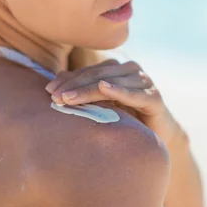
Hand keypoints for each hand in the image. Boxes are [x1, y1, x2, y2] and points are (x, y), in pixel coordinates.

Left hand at [45, 59, 180, 144]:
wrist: (158, 137)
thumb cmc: (126, 120)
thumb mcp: (101, 106)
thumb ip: (83, 92)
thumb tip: (54, 83)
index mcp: (116, 69)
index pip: (88, 71)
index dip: (68, 79)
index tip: (48, 90)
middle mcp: (130, 70)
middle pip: (97, 75)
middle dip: (74, 86)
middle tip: (55, 98)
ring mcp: (144, 82)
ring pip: (111, 83)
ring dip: (88, 90)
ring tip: (68, 99)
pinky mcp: (154, 97)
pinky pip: (134, 94)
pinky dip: (119, 91)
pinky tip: (104, 89)